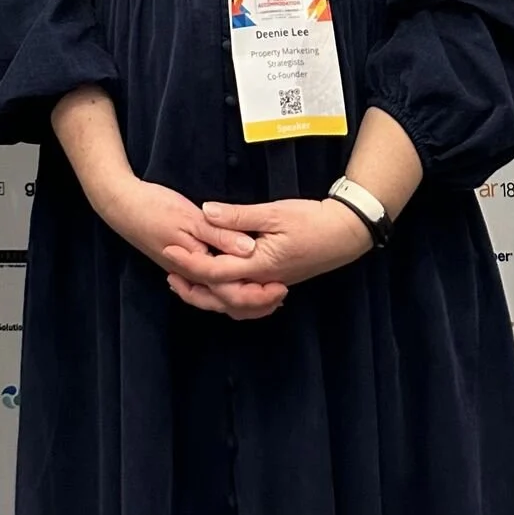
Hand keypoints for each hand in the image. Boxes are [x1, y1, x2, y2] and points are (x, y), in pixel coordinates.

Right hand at [93, 176, 286, 319]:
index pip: (232, 291)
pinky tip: (239, 277)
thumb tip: (249, 249)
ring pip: (218, 297)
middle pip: (227, 301)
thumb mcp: (189, 217)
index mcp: (196, 266)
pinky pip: (210, 286)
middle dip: (256, 302)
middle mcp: (192, 276)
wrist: (120, 205)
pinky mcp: (184, 264)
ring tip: (267, 293)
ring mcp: (186, 272)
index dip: (259, 293)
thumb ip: (220, 234)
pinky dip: (228, 287)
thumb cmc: (153, 208)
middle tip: (280, 292)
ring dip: (243, 298)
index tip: (281, 285)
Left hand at [163, 198, 370, 311]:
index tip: (168, 250)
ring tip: (187, 281)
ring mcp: (270, 283)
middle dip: (193, 289)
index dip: (189, 262)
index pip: (215, 271)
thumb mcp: (273, 212)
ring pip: (234, 302)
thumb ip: (238, 216)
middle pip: (220, 296)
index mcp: (259, 264)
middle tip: (169, 274)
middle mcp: (263, 280)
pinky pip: (247, 298)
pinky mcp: (276, 280)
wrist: (345, 233)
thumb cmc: (312, 220)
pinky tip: (219, 284)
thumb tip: (205, 212)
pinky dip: (229, 296)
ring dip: (209, 295)